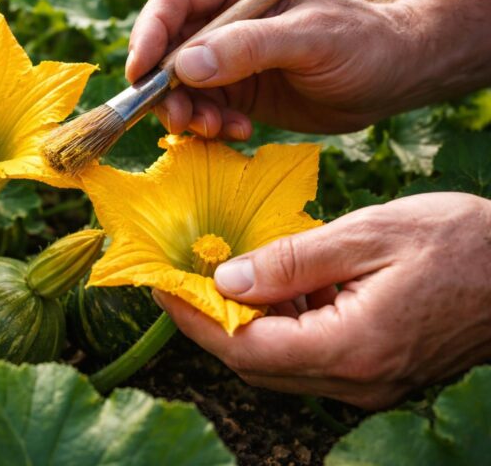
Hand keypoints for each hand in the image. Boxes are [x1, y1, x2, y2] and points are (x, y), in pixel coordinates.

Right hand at [128, 0, 418, 138]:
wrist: (390, 80)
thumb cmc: (361, 43)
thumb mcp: (310, 39)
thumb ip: (249, 48)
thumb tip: (184, 67)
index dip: (151, 32)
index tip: (142, 73)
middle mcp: (225, 17)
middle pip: (167, 47)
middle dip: (165, 86)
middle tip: (177, 118)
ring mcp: (227, 56)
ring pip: (179, 86)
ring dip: (187, 112)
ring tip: (215, 129)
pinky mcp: (234, 91)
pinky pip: (202, 110)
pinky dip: (209, 127)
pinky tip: (239, 132)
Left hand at [153, 193, 490, 408]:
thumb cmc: (459, 242)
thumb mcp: (368, 234)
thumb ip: (291, 261)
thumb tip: (225, 280)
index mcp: (351, 347)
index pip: (244, 347)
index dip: (193, 318)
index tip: (159, 286)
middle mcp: (355, 380)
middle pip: (255, 363)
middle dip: (209, 322)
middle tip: (182, 277)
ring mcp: (367, 383)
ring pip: (278, 362)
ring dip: (244, 323)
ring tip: (223, 275)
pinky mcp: (375, 373)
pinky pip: (308, 357)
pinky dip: (281, 325)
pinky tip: (278, 286)